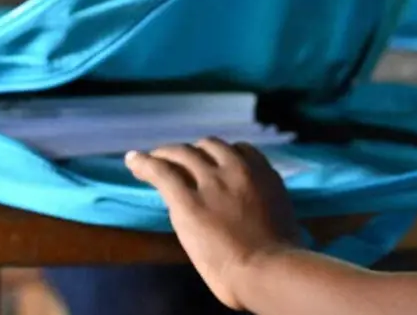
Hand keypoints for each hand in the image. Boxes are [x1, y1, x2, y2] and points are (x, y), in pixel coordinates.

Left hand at [126, 139, 298, 309]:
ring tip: (153, 158)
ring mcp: (212, 182)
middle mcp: (238, 170)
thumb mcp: (284, 220)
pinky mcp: (188, 200)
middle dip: (194, 152)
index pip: (241, 150)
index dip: (223, 155)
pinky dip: (144, 163)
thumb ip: (268, 208)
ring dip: (166, 153)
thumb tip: (265, 217)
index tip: (213, 163)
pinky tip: (133, 161)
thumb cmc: (282, 259)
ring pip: (183, 153)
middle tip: (180, 161)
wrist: (267, 270)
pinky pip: (160, 171)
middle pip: (210, 146)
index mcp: (264, 175)